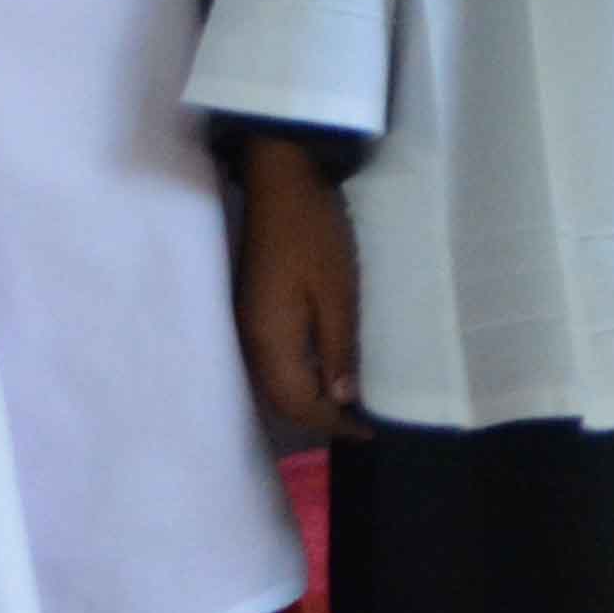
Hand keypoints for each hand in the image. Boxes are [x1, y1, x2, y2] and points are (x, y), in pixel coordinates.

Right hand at [230, 139, 366, 438]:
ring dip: (306, 398)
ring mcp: (246, 325)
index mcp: (270, 340)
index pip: (298, 403)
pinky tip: (321, 370)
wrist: (279, 182)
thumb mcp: (338, 291)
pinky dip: (296, 376)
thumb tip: (342, 399)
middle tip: (359, 421)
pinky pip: (270, 361)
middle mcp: (250, 341)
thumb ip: (338, 347)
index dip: (332, 423)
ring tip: (345, 402)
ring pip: (273, 383)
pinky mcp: (251, 310)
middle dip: (318, 417)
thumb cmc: (315, 234)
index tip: (367, 430)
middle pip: (280, 399)